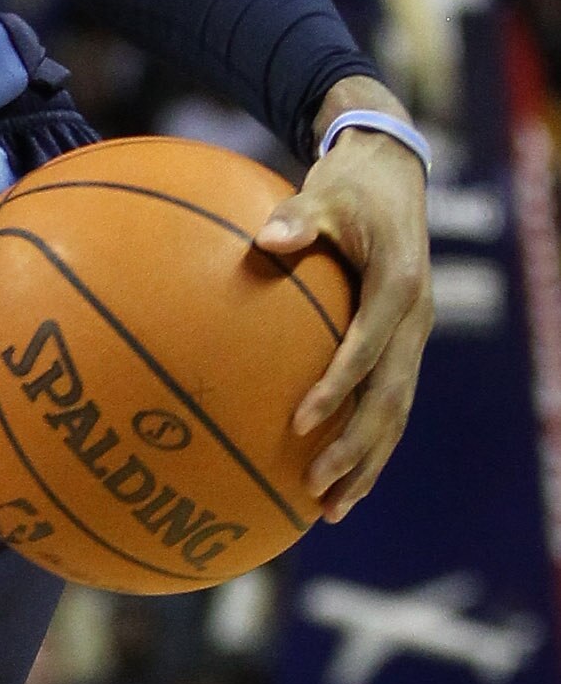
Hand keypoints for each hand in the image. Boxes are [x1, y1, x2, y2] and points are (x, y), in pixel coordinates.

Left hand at [256, 92, 433, 519]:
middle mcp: (415, 319)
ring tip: (330, 508)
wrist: (392, 174)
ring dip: (366, 463)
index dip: (339, 384)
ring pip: (395, 412)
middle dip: (357, 448)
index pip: (371, 346)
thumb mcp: (325, 192)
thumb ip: (298, 217)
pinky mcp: (403, 346)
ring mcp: (413, 338)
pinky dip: (367, 445)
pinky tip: (335, 482)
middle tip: (316, 488)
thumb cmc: (350, 186)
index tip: (300, 419)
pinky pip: (387, 403)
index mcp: (399, 285)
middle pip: (391, 397)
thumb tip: (268, 237)